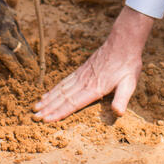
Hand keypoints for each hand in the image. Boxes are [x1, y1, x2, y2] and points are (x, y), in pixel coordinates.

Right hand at [0, 0, 37, 76]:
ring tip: (32, 76)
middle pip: (24, 45)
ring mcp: (5, 35)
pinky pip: (9, 58)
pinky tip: (21, 75)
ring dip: (27, 65)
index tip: (27, 54)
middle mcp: (12, 27)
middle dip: (30, 58)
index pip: (20, 35)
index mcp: (11, 17)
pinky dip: (16, 68)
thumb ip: (2, 5)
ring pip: (20, 53)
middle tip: (37, 69)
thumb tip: (5, 5)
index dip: (24, 46)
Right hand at [33, 7, 154, 121]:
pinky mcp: (81, 70)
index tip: (47, 120)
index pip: (73, 103)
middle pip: (63, 97)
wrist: (122, 42)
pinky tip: (48, 94)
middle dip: (49, 108)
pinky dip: (54, 89)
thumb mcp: (129, 83)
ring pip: (61, 89)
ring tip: (36, 107)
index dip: (59, 113)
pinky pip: (64, 82)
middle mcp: (84, 82)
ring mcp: (81, 75)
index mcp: (94, 88)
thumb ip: (122, 98)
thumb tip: (118, 112)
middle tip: (34, 117)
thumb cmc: (127, 65)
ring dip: (48, 100)